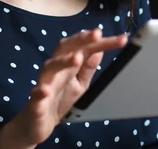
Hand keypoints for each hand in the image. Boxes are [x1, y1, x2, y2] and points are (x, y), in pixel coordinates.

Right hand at [12, 29, 127, 145]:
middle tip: (97, 34)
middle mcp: (55, 69)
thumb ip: (88, 68)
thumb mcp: (80, 84)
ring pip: (50, 68)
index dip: (102, 42)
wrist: (37, 124)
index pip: (85, 47)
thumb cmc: (59, 99)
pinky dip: (40, 92)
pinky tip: (45, 91)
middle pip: (66, 48)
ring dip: (63, 62)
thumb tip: (99, 50)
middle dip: (81, 40)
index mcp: (67, 64)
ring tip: (77, 58)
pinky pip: (36, 95)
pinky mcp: (35, 102)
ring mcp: (44, 84)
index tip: (121, 39)